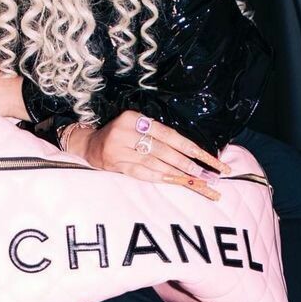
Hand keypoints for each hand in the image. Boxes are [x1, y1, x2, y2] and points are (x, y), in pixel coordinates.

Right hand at [75, 110, 230, 200]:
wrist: (88, 145)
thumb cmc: (120, 136)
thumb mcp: (137, 127)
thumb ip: (158, 135)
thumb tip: (192, 151)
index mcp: (135, 118)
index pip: (170, 135)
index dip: (193, 148)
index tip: (212, 160)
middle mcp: (127, 132)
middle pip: (166, 151)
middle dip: (190, 165)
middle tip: (209, 176)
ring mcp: (119, 149)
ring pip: (157, 164)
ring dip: (180, 175)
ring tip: (200, 183)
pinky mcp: (115, 165)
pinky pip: (143, 173)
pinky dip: (162, 179)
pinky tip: (178, 183)